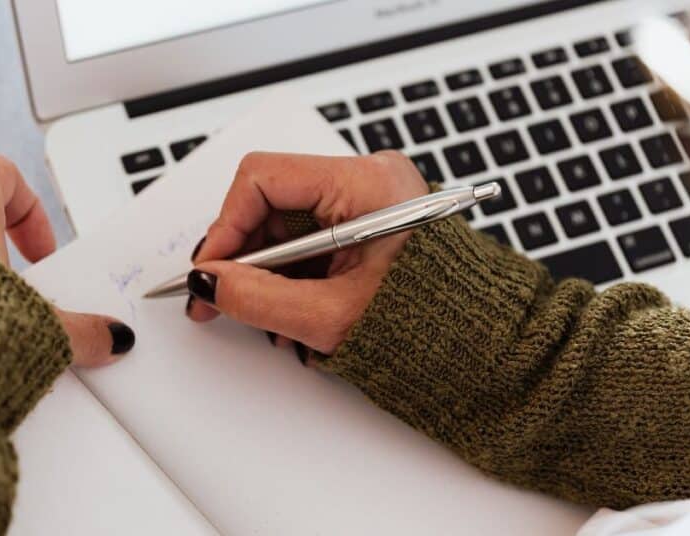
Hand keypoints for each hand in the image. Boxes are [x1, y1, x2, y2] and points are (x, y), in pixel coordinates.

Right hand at [187, 151, 428, 360]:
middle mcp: (368, 178)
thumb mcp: (330, 315)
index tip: (210, 269)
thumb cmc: (431, 322)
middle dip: (242, 254)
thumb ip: (259, 297)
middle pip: (271, 200)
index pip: (263, 178)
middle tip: (217, 296)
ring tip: (263, 315)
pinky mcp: (367, 220)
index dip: (226, 225)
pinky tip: (287, 306)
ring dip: (264, 269)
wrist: (480, 341)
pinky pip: (308, 235)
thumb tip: (209, 283)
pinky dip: (290, 271)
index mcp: (367, 183)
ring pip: (285, 222)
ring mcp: (368, 198)